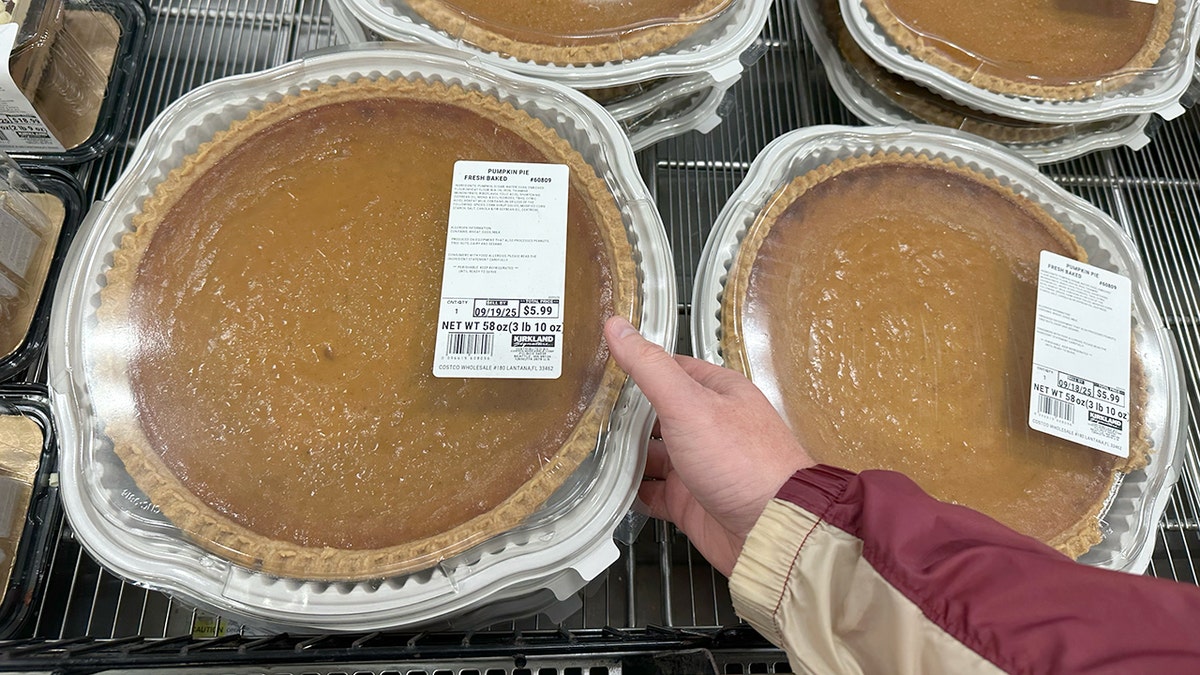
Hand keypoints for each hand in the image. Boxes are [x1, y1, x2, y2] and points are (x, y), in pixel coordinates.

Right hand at [603, 316, 814, 576]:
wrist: (772, 529)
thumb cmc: (745, 461)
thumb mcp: (689, 404)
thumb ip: (650, 367)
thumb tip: (618, 327)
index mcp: (716, 393)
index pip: (669, 369)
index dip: (636, 366)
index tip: (600, 364)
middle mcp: (708, 427)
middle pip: (656, 414)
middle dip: (622, 415)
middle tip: (581, 409)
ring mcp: (699, 465)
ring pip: (651, 455)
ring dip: (622, 455)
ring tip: (584, 450)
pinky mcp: (691, 502)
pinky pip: (652, 493)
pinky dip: (630, 492)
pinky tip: (607, 489)